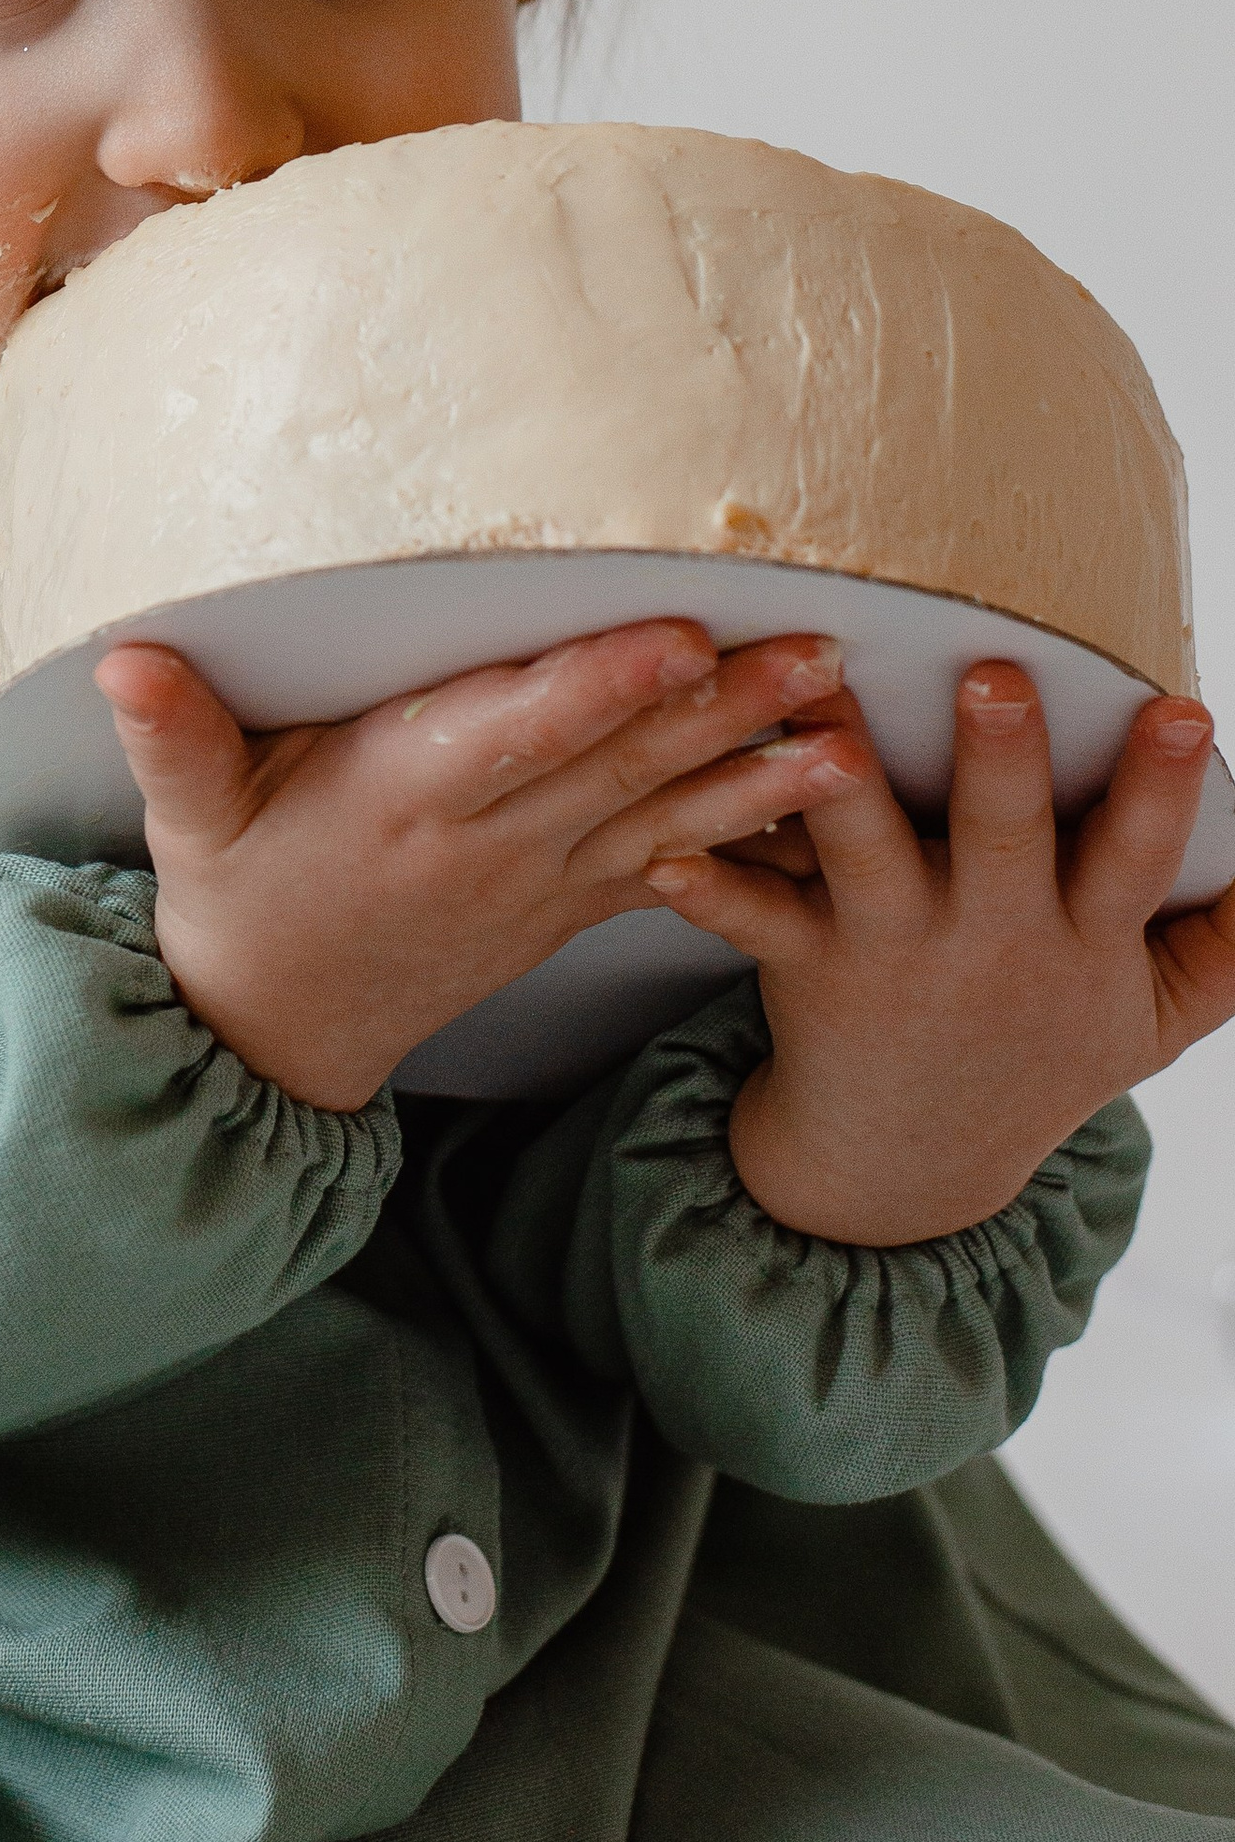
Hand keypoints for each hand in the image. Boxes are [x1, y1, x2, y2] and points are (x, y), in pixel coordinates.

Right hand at [94, 620, 857, 1109]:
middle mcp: (488, 843)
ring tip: (855, 734)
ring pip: (665, 814)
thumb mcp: (187, 821)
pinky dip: (750, 838)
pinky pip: (672, 867)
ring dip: (762, 772)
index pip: (513, 733)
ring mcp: (537, 882)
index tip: (674, 641)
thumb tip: (124, 654)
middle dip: (721, 709)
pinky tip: (824, 805)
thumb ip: (170, 736)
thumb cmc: (233, 897)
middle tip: (820, 652)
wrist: (276, 1034)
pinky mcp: (566, 907)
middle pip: (618, 765)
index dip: (594, 689)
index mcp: (403, 799)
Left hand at [647, 664, 1234, 1243]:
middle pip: (1002, 841)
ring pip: (867, 858)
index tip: (1181, 710)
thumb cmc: (1041, 1050)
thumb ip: (1228, 946)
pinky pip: (752, 923)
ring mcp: (895, 951)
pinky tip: (662, 850)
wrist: (914, 1164)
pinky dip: (709, 889)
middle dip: (1002, 762)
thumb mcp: (1152, 1016)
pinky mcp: (806, 964)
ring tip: (812, 716)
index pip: (1135, 858)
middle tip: (995, 677)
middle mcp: (992, 942)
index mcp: (1081, 940)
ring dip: (839, 789)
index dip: (1159, 790)